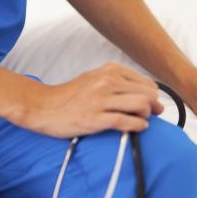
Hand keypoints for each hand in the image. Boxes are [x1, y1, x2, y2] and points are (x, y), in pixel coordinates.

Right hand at [10, 62, 163, 137]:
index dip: (153, 97)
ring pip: (141, 105)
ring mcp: (101, 99)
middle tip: (148, 115)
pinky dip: (138, 126)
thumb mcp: (97, 79)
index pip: (147, 83)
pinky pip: (126, 121)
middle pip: (148, 94)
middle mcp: (107, 81)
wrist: (43, 106)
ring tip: (140, 120)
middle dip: (153, 107)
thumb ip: (122, 84)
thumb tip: (154, 98)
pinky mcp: (95, 118)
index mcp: (110, 70)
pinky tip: (137, 128)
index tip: (152, 105)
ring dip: (146, 116)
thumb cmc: (72, 96)